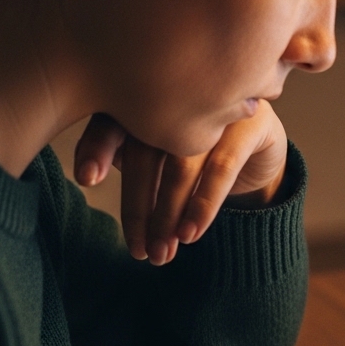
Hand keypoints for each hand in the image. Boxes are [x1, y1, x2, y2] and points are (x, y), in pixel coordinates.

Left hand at [74, 101, 288, 265]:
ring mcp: (218, 105)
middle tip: (138, 250)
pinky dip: (203, 204)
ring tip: (162, 252)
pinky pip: (221, 168)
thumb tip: (89, 176)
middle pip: (146, 150)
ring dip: (168, 213)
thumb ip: (128, 157)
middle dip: (138, 206)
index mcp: (145, 95)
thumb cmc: (196, 156)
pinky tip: (191, 232)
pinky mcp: (252, 122)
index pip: (112, 120)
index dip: (96, 147)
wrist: (259, 153)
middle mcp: (180, 93)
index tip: (86, 179)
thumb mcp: (158, 156)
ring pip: (181, 164)